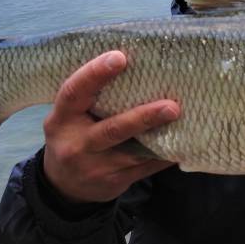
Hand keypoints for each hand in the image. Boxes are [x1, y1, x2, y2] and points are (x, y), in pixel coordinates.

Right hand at [42, 51, 179, 203]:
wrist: (63, 186)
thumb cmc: (73, 136)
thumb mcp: (69, 117)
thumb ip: (92, 98)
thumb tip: (135, 64)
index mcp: (61, 120)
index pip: (73, 93)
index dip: (94, 74)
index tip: (119, 57)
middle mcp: (76, 144)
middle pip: (111, 130)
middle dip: (143, 118)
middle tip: (171, 106)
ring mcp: (94, 167)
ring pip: (133, 153)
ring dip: (160, 138)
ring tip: (183, 122)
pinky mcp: (113, 182)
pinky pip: (144, 168)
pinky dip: (164, 155)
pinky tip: (182, 144)